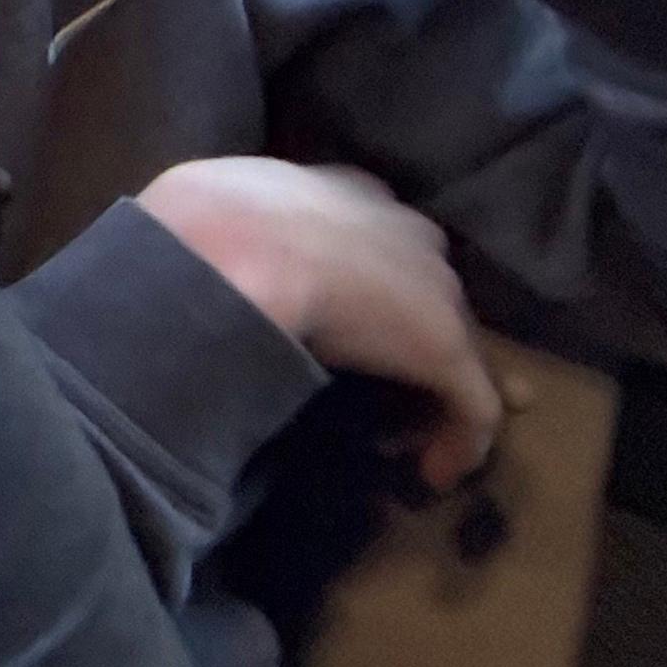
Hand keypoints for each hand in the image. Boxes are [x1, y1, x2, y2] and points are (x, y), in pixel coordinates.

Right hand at [138, 157, 501, 488]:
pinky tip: (433, 473)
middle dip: (413, 337)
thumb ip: (233, 228)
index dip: (376, 284)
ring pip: (455, 348)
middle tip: (379, 385)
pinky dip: (459, 442)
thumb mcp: (217, 209)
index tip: (353, 321)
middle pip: (433, 290)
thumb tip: (196, 249)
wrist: (234, 244)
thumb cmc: (213, 222)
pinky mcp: (448, 349)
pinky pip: (470, 405)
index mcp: (353, 193)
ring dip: (430, 393)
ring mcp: (436, 291)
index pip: (387, 238)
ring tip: (399, 435)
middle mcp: (408, 232)